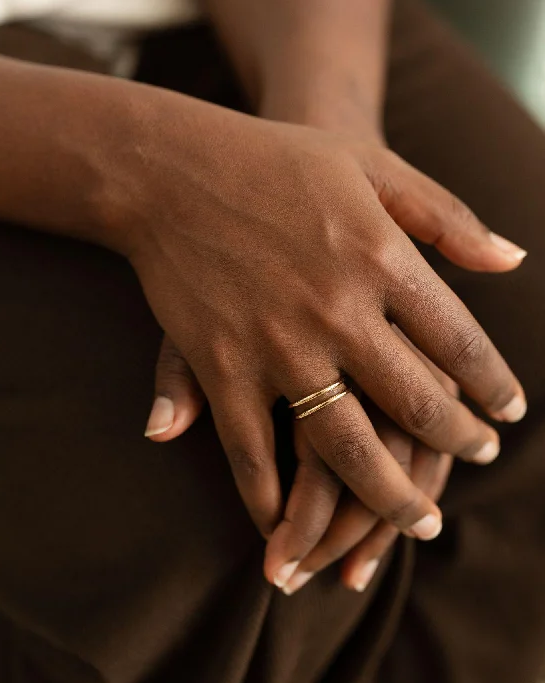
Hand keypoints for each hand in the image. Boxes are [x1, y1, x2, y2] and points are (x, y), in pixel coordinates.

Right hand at [124, 92, 522, 547]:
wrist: (171, 168)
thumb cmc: (278, 160)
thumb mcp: (373, 165)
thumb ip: (446, 217)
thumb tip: (512, 261)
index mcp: (381, 257)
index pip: (460, 341)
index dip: (493, 385)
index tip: (509, 412)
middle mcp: (337, 309)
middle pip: (416, 402)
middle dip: (459, 443)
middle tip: (479, 459)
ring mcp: (276, 345)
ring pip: (347, 447)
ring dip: (389, 496)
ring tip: (419, 522)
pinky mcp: (220, 366)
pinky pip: (251, 452)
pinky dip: (270, 497)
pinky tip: (290, 523)